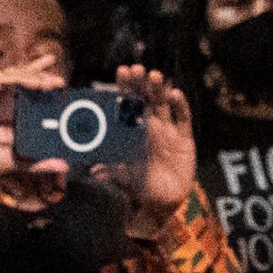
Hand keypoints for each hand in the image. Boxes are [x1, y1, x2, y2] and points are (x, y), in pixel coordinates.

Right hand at [0, 54, 64, 182]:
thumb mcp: (16, 161)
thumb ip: (38, 162)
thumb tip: (63, 165)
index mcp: (8, 113)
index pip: (28, 91)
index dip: (43, 81)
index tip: (61, 82)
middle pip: (22, 78)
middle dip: (42, 76)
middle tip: (60, 82)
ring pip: (14, 76)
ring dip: (33, 76)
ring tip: (49, 83)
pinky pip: (2, 80)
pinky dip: (20, 79)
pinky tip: (34, 84)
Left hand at [95, 64, 195, 237]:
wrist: (161, 203)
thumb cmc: (138, 187)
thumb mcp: (119, 177)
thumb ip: (108, 170)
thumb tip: (87, 169)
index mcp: (133, 130)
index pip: (128, 103)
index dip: (126, 87)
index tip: (122, 71)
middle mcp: (150, 126)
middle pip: (146, 99)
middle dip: (141, 83)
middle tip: (137, 68)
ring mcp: (168, 131)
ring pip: (163, 105)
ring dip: (159, 90)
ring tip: (154, 76)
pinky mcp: (184, 139)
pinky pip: (183, 119)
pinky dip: (180, 107)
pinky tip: (175, 94)